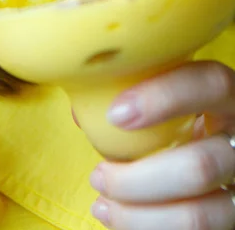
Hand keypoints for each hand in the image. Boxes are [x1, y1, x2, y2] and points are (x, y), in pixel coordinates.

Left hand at [89, 61, 234, 228]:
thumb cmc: (179, 121)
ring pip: (198, 215)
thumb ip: (135, 96)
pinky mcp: (232, 221)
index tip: (115, 114)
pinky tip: (118, 220)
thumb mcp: (170, 101)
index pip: (211, 85)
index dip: (164, 97)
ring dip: (138, 215)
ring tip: (102, 203)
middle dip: (137, 178)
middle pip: (201, 166)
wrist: (210, 158)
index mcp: (228, 98)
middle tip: (98, 174)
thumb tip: (82, 112)